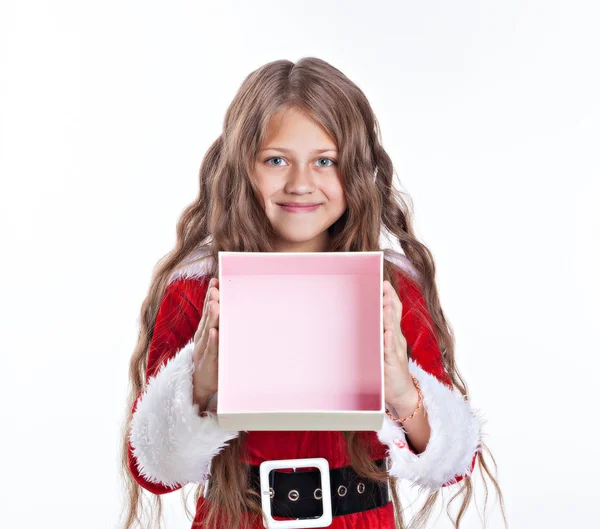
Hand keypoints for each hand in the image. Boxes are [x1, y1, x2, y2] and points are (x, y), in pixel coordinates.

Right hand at [192, 277, 219, 405]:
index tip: (215, 281)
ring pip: (208, 331)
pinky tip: (214, 332)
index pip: (207, 310)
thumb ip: (219, 323)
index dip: (210, 295)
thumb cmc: (211, 358)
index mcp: (204, 330)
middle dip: (211, 302)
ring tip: (215, 305)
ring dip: (211, 318)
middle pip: (207, 317)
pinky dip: (213, 341)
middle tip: (215, 289)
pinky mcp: (209, 362)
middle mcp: (203, 337)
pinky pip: (212, 350)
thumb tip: (228, 306)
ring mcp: (204, 349)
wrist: (201, 383)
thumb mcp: (214, 339)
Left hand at [382, 280, 416, 405]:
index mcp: (394, 333)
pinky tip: (387, 333)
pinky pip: (391, 351)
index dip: (390, 296)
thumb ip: (378, 332)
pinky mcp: (393, 363)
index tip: (384, 282)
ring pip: (393, 330)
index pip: (394, 310)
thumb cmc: (390, 369)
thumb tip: (367, 317)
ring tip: (386, 304)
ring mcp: (396, 350)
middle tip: (384, 286)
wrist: (402, 392)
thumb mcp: (384, 347)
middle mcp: (397, 339)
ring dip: (389, 317)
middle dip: (390, 301)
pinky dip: (389, 341)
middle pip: (395, 316)